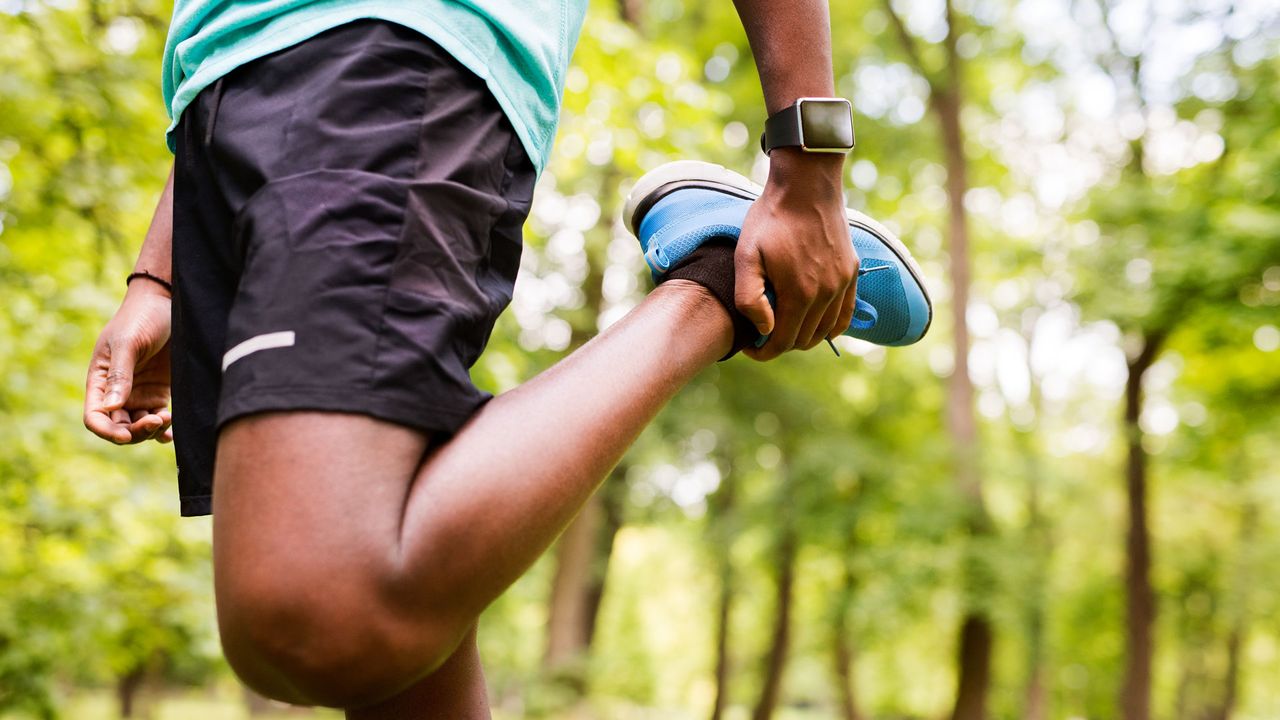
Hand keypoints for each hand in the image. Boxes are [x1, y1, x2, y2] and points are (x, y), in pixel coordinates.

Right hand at [84, 282, 173, 443]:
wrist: (168, 304)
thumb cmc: (141, 318)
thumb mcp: (128, 344)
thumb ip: (119, 375)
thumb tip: (111, 408)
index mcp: (100, 380)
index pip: (95, 417)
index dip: (106, 431)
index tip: (125, 435)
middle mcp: (117, 392)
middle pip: (118, 427)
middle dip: (134, 432)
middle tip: (156, 421)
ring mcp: (139, 394)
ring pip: (139, 427)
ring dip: (150, 431)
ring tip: (166, 418)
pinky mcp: (160, 392)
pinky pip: (158, 420)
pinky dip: (164, 430)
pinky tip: (172, 429)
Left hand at [734, 151, 857, 359]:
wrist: (806, 186)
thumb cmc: (770, 219)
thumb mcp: (746, 255)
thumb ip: (750, 298)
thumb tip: (765, 328)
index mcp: (800, 293)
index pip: (783, 342)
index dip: (764, 352)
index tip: (750, 347)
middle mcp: (826, 294)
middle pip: (804, 339)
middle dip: (781, 344)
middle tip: (762, 334)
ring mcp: (842, 283)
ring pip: (825, 330)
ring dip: (804, 336)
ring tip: (783, 326)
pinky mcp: (851, 272)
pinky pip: (845, 314)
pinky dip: (831, 327)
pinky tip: (815, 324)